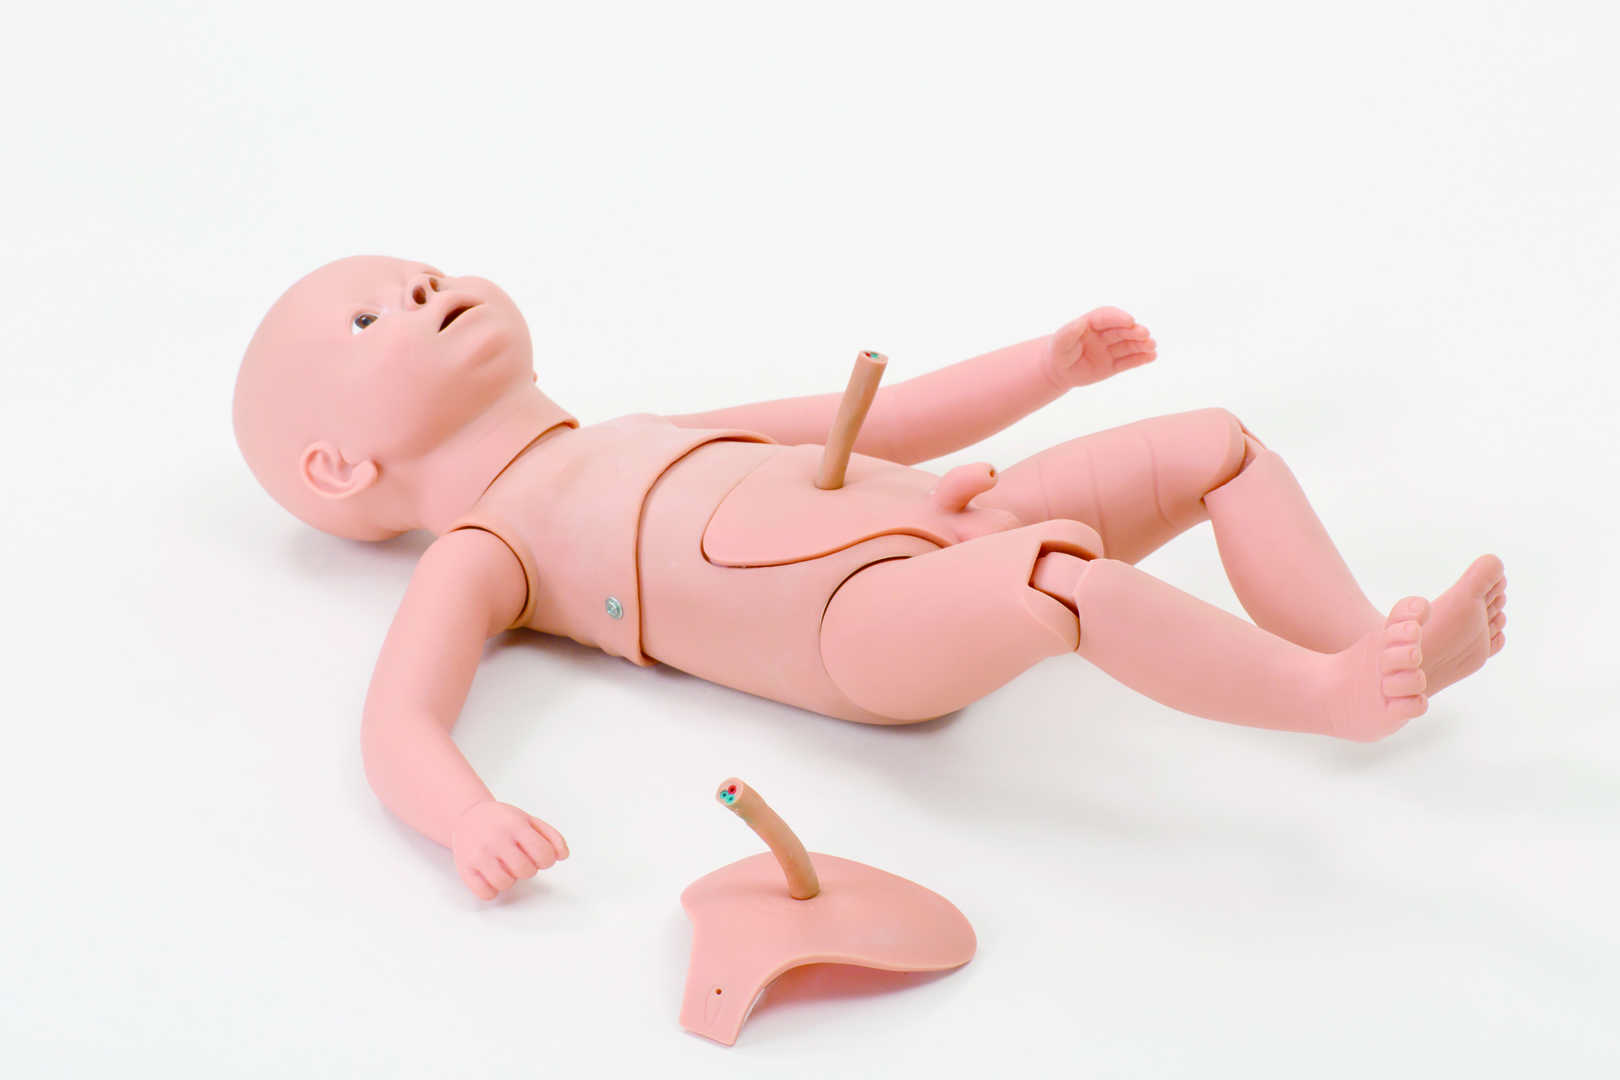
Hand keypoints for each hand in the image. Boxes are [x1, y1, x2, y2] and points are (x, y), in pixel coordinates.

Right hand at [450, 801, 569, 899]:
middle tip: (520, 860)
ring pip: (505, 884)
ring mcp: (479, 854)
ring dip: (510, 880)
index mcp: (516, 825)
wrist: (468, 816)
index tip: (540, 857)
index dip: (546, 860)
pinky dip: (492, 891)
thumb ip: (551, 836)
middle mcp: (496, 839)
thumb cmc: (503, 821)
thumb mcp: (529, 820)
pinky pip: (485, 893)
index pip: (544, 854)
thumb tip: (563, 856)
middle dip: (528, 869)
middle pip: (526, 871)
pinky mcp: (465, 868)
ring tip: (505, 867)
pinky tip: (491, 877)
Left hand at [1045, 306, 1156, 388]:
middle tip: (1145, 333)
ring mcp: (1110, 349)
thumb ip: (1069, 332)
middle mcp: (1103, 334)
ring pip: (1128, 346)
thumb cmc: (1058, 351)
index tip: (1129, 321)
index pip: (1106, 317)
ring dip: (1141, 345)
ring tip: (1152, 346)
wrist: (1058, 370)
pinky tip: (1151, 356)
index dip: (1118, 318)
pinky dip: (1140, 359)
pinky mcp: (1113, 365)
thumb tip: (1081, 323)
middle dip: (1133, 331)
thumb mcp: (1060, 341)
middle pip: (1121, 331)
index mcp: (1091, 323)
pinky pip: (1128, 362)